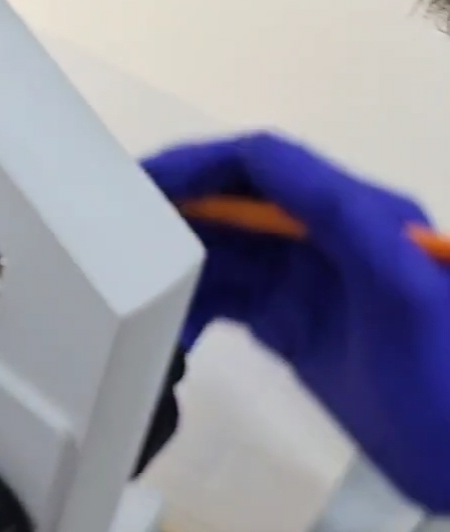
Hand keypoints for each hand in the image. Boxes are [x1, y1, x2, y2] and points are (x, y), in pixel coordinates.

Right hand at [145, 132, 449, 511]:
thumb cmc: (445, 374)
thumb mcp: (399, 285)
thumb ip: (340, 214)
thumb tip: (262, 157)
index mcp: (359, 213)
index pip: (265, 165)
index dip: (202, 164)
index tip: (143, 181)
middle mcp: (332, 238)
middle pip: (238, 203)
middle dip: (179, 210)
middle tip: (114, 230)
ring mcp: (314, 286)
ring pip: (230, 253)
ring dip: (182, 261)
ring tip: (131, 283)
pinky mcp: (300, 330)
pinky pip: (235, 301)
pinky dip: (198, 306)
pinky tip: (170, 325)